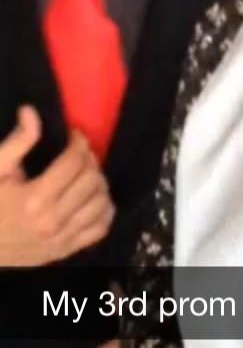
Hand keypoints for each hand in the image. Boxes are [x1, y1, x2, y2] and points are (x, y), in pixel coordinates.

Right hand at [0, 106, 114, 265]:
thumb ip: (17, 142)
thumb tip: (31, 111)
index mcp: (34, 199)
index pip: (73, 162)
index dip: (79, 142)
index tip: (74, 135)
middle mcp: (52, 221)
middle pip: (91, 180)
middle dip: (90, 159)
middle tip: (80, 152)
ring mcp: (61, 239)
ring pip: (100, 203)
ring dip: (99, 182)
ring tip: (86, 173)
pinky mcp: (64, 251)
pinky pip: (100, 229)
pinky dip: (105, 210)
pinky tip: (95, 198)